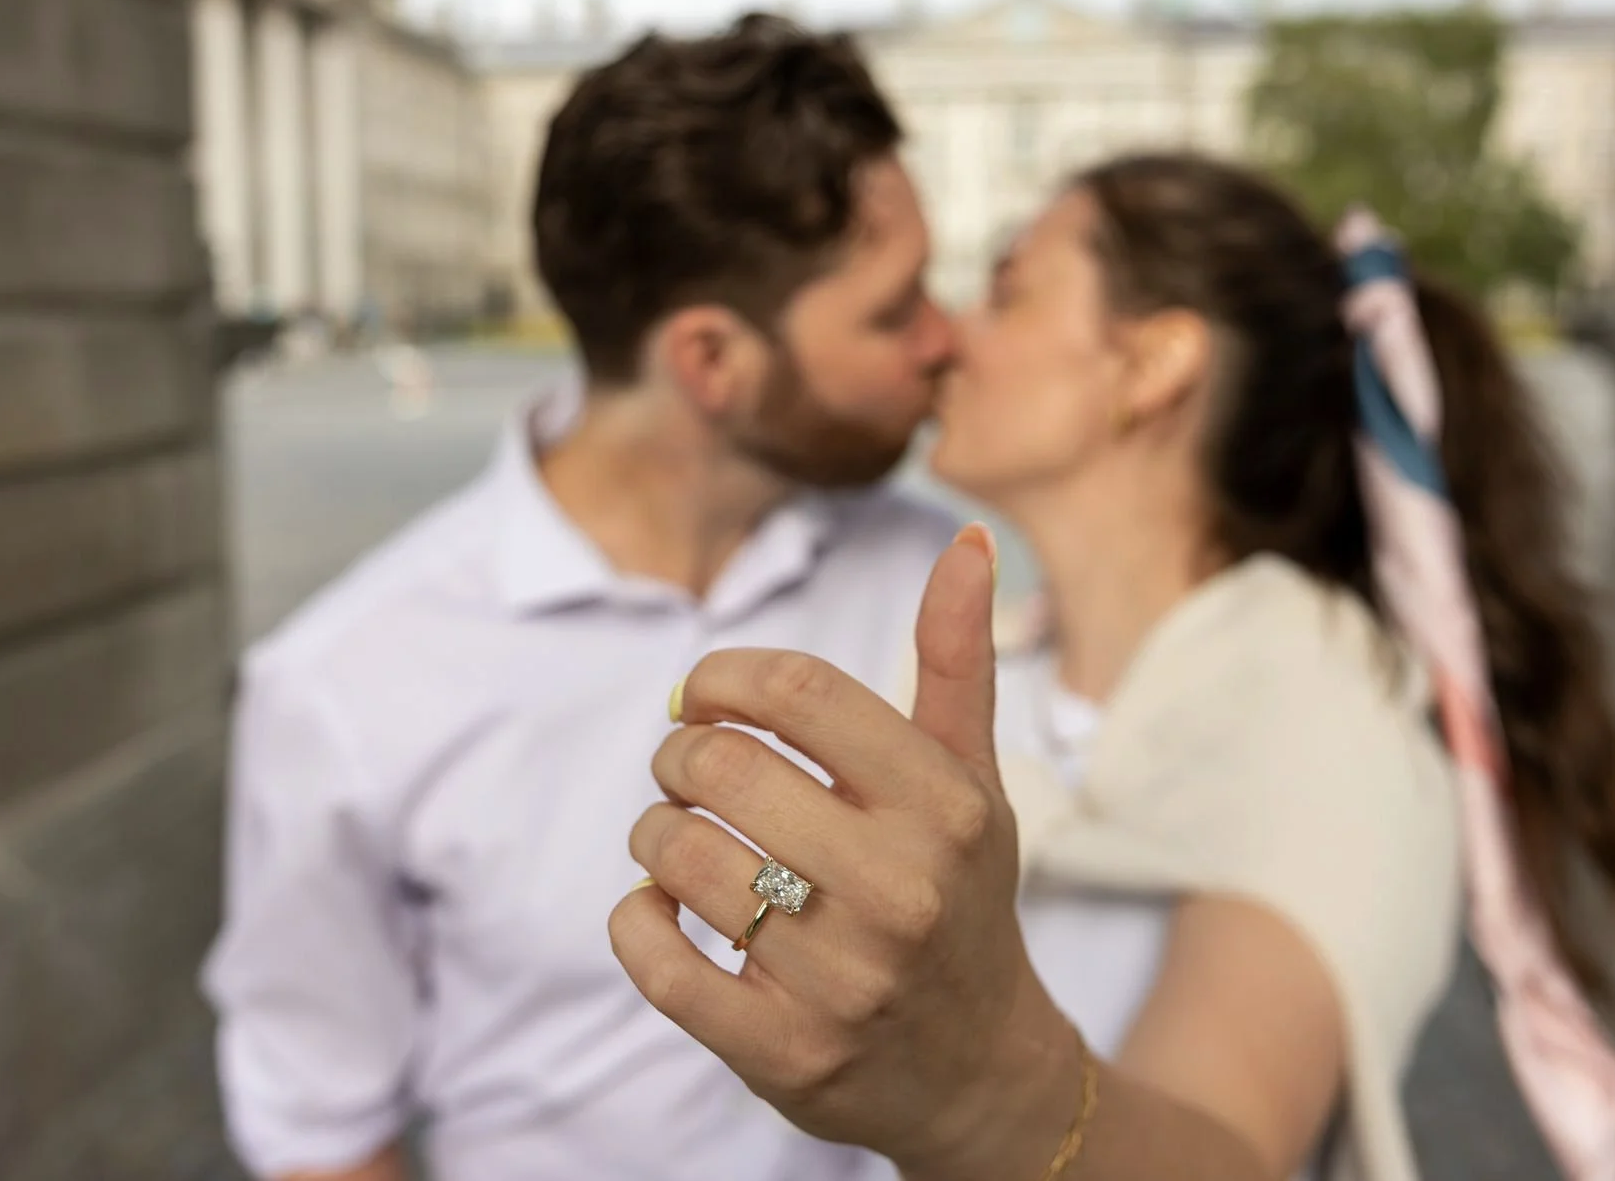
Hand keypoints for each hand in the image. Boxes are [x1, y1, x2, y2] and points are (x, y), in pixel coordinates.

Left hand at [608, 526, 1081, 1174]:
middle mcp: (902, 889)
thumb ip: (956, 662)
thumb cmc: (958, 900)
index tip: (701, 697)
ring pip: (677, 858)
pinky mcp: (783, 1050)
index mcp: (946, 807)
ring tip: (676, 841)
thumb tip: (965, 542)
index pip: (795, 691)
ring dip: (654, 836)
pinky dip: (637, 921)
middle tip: (685, 772)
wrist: (977, 1073)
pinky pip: (657, 959)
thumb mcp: (973, 782)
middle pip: (722, 768)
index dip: (721, 678)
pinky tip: (662, 910)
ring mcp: (842, 978)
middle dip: (678, 758)